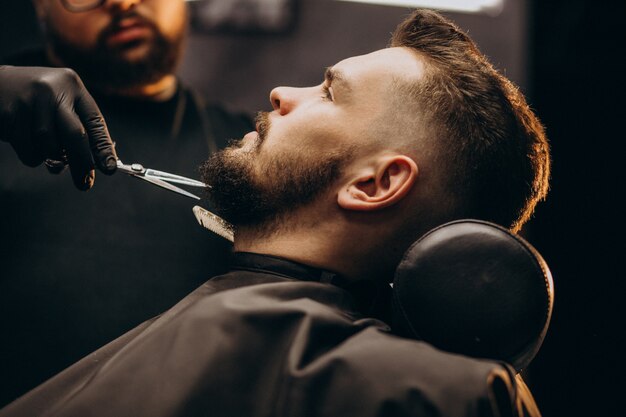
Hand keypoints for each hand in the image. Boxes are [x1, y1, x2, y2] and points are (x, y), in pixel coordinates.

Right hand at [0, 65, 116, 189]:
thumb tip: (93, 165)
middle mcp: (53, 90)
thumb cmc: (37, 100)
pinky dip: (31, 156)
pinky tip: (26, 143)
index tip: (109, 169)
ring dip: (50, 158)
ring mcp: (30, 100)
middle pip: (75, 135)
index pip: (95, 122)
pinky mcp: (10, 113)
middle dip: (82, 163)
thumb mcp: (61, 103)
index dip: (104, 148)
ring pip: (49, 146)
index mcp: (72, 86)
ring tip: (44, 150)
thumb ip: (77, 127)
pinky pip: (28, 149)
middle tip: (84, 183)